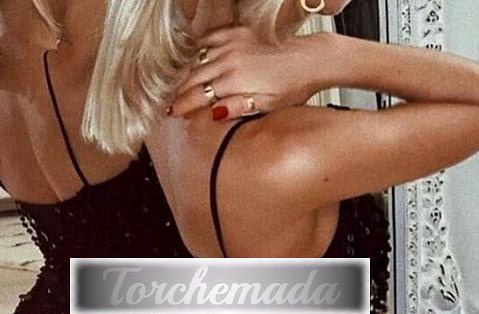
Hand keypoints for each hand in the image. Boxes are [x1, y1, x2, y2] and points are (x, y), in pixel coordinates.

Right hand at [170, 26, 336, 120]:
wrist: (309, 60)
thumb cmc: (291, 88)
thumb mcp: (266, 105)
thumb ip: (237, 108)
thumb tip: (212, 114)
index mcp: (233, 82)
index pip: (198, 96)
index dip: (182, 106)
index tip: (171, 115)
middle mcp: (229, 60)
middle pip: (193, 78)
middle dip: (179, 93)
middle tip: (169, 105)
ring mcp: (233, 44)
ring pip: (199, 61)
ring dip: (186, 75)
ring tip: (176, 87)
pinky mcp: (239, 34)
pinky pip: (210, 40)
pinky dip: (199, 50)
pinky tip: (194, 60)